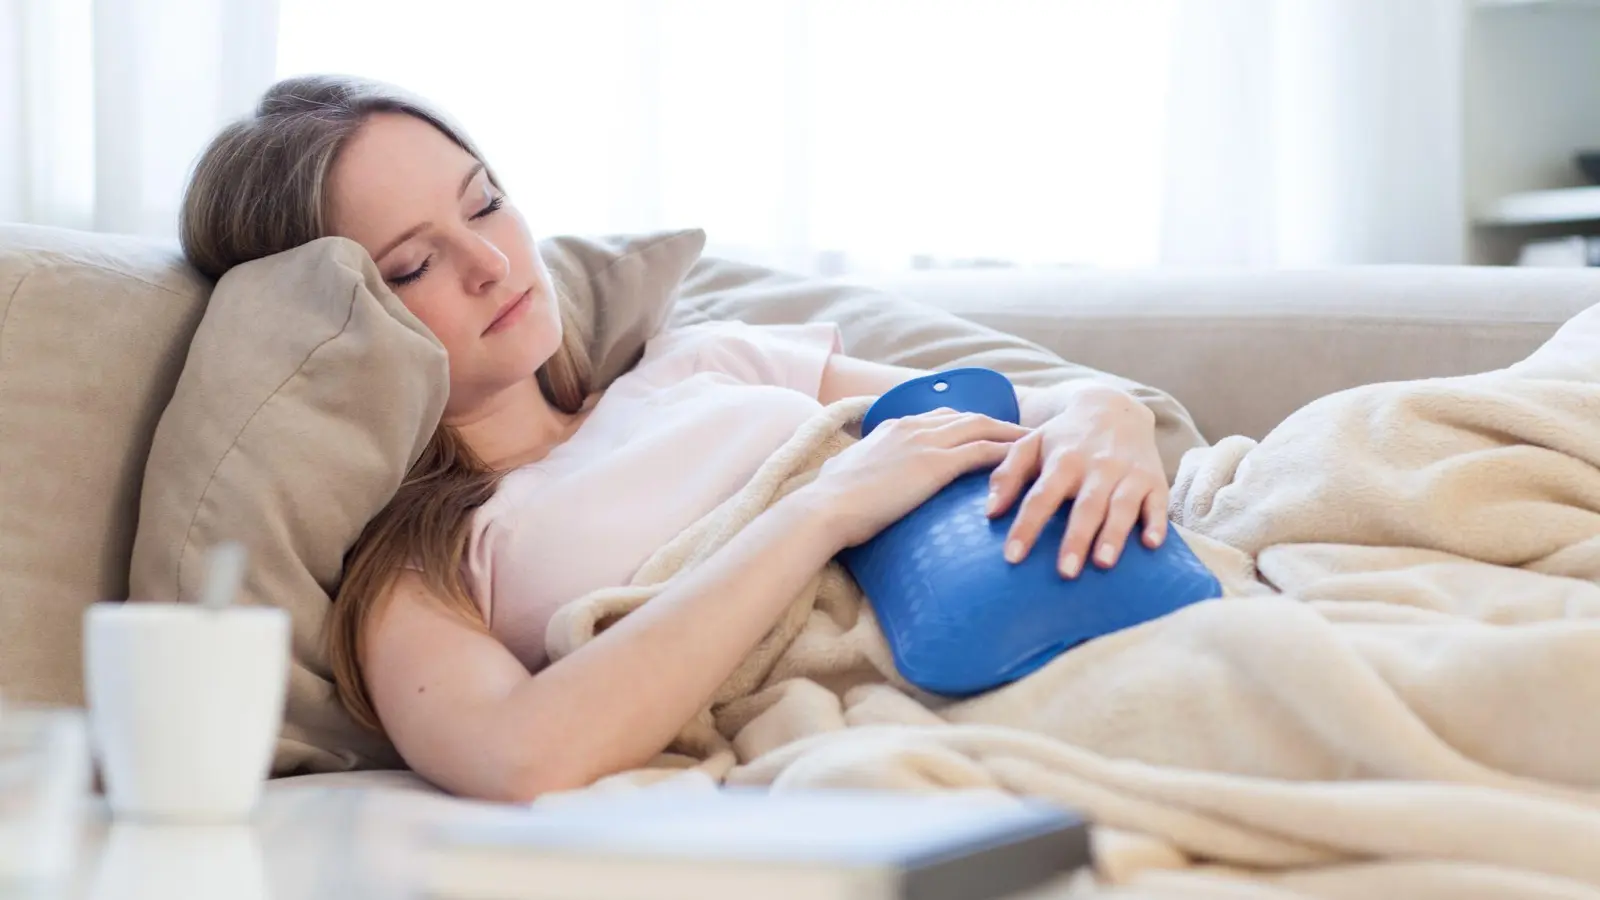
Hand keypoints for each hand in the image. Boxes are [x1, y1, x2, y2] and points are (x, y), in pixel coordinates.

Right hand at [804, 409, 1031, 548]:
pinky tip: (1026, 462)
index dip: (966, 423)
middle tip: (1023, 434)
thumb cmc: (830, 501)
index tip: (985, 431)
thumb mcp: (844, 474)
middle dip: (998, 423)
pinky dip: (1008, 453)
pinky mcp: (936, 463)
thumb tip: (847, 479)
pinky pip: (983, 452)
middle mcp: (913, 426)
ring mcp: (926, 442)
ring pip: (982, 428)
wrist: (826, 507)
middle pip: (968, 416)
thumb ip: (857, 470)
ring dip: (1012, 434)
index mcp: (893, 427)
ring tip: (1036, 444)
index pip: (939, 417)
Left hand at [986, 388, 1167, 577]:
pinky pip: (1158, 503)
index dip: (1026, 526)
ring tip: (1104, 564)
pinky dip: (1157, 523)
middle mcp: (1097, 466)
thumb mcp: (1030, 445)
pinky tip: (1151, 545)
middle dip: (1076, 539)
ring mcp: (1128, 473)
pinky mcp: (1154, 480)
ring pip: (1122, 506)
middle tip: (1065, 573)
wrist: (1114, 408)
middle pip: (1085, 506)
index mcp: (1063, 460)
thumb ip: (1007, 476)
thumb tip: (990, 513)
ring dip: (1114, 535)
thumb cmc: (1064, 437)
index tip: (1012, 557)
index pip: (1041, 496)